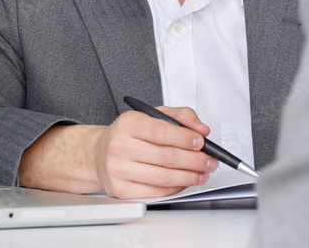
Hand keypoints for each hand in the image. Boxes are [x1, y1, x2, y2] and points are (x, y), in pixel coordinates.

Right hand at [93, 106, 218, 198]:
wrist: (99, 154)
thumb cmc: (128, 134)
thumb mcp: (150, 115)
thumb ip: (179, 116)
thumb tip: (201, 129)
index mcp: (127, 124)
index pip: (161, 131)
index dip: (184, 138)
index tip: (201, 142)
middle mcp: (120, 146)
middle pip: (165, 157)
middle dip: (194, 160)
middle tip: (209, 161)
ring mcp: (119, 170)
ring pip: (163, 177)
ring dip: (189, 177)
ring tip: (202, 173)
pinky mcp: (121, 190)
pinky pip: (156, 192)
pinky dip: (176, 188)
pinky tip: (185, 181)